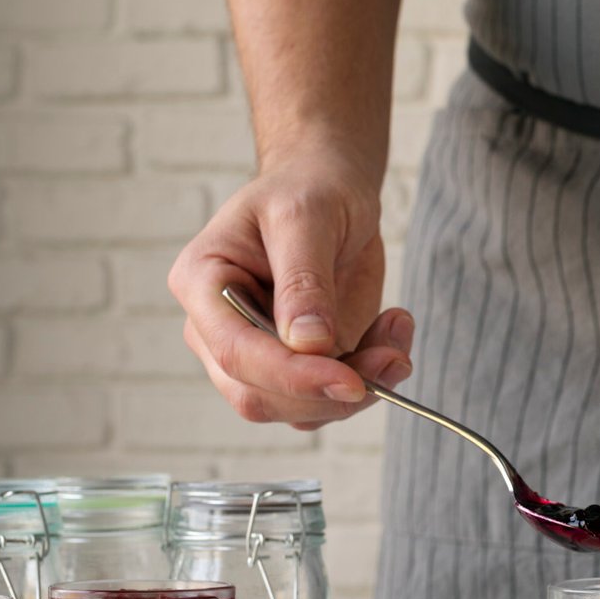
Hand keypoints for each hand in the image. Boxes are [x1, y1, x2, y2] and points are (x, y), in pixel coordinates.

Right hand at [168, 146, 413, 429]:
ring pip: (299, 409)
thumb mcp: (306, 216)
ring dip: (360, 387)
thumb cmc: (307, 189)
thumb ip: (303, 280)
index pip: (235, 352)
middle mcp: (219, 329)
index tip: (350, 380)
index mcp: (203, 283)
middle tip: (393, 357)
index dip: (292, 377)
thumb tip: (307, 344)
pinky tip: (392, 336)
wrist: (329, 190)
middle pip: (260, 394)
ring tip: (396, 333)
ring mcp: (258, 354)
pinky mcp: (299, 367)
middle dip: (330, 391)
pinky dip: (371, 380)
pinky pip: (330, 398)